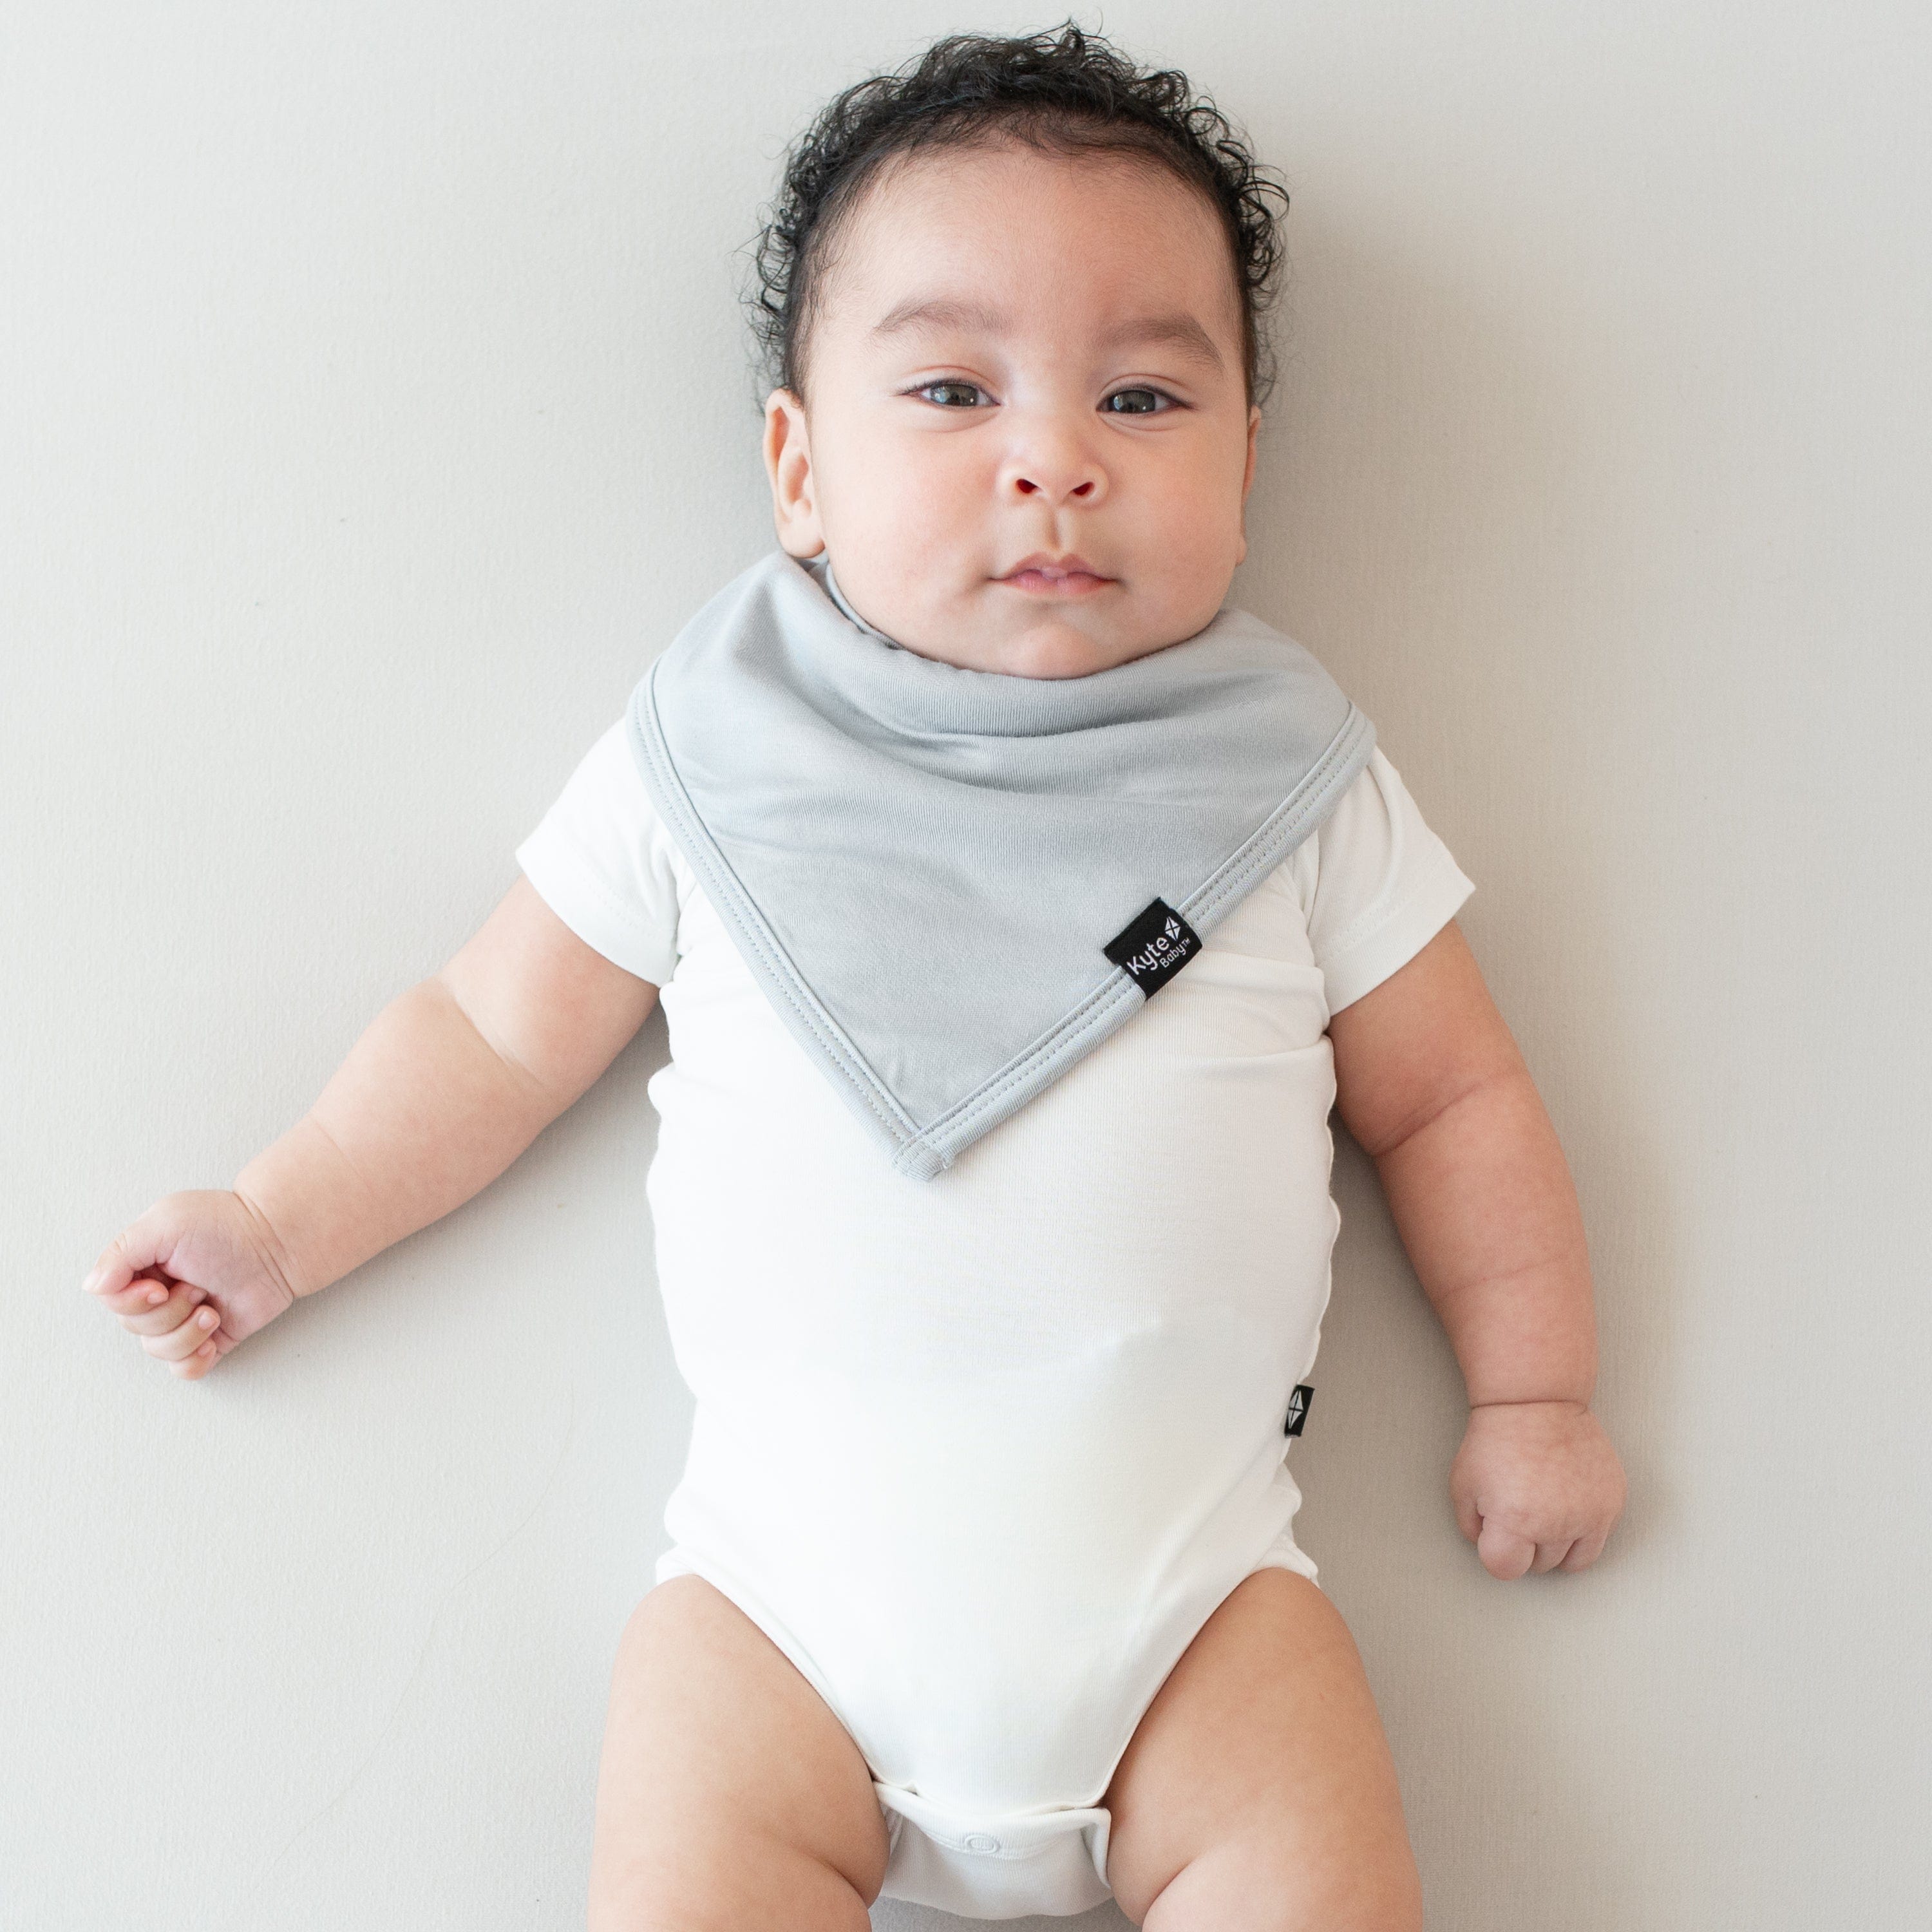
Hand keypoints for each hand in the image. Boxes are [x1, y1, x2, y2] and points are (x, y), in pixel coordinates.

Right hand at [81, 1189, 298, 1379]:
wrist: (278, 1241)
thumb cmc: (225, 1225)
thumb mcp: (164, 1223)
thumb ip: (121, 1253)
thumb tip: (93, 1286)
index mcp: (143, 1266)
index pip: (113, 1301)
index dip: (132, 1302)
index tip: (159, 1287)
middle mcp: (160, 1294)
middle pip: (135, 1327)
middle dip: (168, 1312)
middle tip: (198, 1287)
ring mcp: (185, 1318)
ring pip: (158, 1350)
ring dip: (186, 1334)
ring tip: (212, 1309)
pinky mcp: (211, 1338)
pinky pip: (185, 1369)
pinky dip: (193, 1361)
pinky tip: (210, 1343)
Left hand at [1449, 1399, 1625, 1578]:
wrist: (1538, 1402)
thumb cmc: (1496, 1441)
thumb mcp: (1464, 1484)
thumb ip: (1471, 1528)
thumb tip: (1489, 1549)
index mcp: (1515, 1520)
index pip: (1505, 1569)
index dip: (1495, 1551)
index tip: (1496, 1531)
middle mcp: (1556, 1523)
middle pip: (1539, 1566)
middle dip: (1525, 1545)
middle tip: (1518, 1510)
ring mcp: (1590, 1515)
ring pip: (1571, 1563)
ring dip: (1554, 1546)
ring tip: (1542, 1511)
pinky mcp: (1611, 1504)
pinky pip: (1597, 1542)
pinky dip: (1581, 1533)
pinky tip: (1565, 1506)